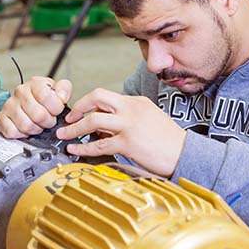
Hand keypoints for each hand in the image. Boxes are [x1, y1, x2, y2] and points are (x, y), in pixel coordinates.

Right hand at [0, 76, 71, 137]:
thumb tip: (61, 98)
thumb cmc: (45, 98)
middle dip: (48, 121)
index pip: (46, 97)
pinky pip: (12, 132)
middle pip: (38, 115)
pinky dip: (22, 134)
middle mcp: (20, 92)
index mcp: (35, 83)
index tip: (57, 110)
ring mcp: (9, 105)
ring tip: (38, 124)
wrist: (32, 103)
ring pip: (26, 125)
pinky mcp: (1, 118)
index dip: (55, 108)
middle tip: (48, 120)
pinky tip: (26, 128)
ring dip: (36, 129)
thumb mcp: (59, 90)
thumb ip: (64, 90)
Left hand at [56, 88, 186, 177]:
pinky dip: (83, 147)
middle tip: (68, 118)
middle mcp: (131, 109)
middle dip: (78, 107)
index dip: (87, 103)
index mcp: (136, 102)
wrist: (185, 152)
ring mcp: (129, 125)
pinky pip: (99, 144)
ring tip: (64, 135)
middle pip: (96, 98)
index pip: (105, 96)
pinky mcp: (128, 143)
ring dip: (74, 128)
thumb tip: (104, 125)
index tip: (79, 112)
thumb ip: (128, 117)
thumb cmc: (168, 139)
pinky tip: (75, 150)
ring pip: (93, 120)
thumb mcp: (149, 118)